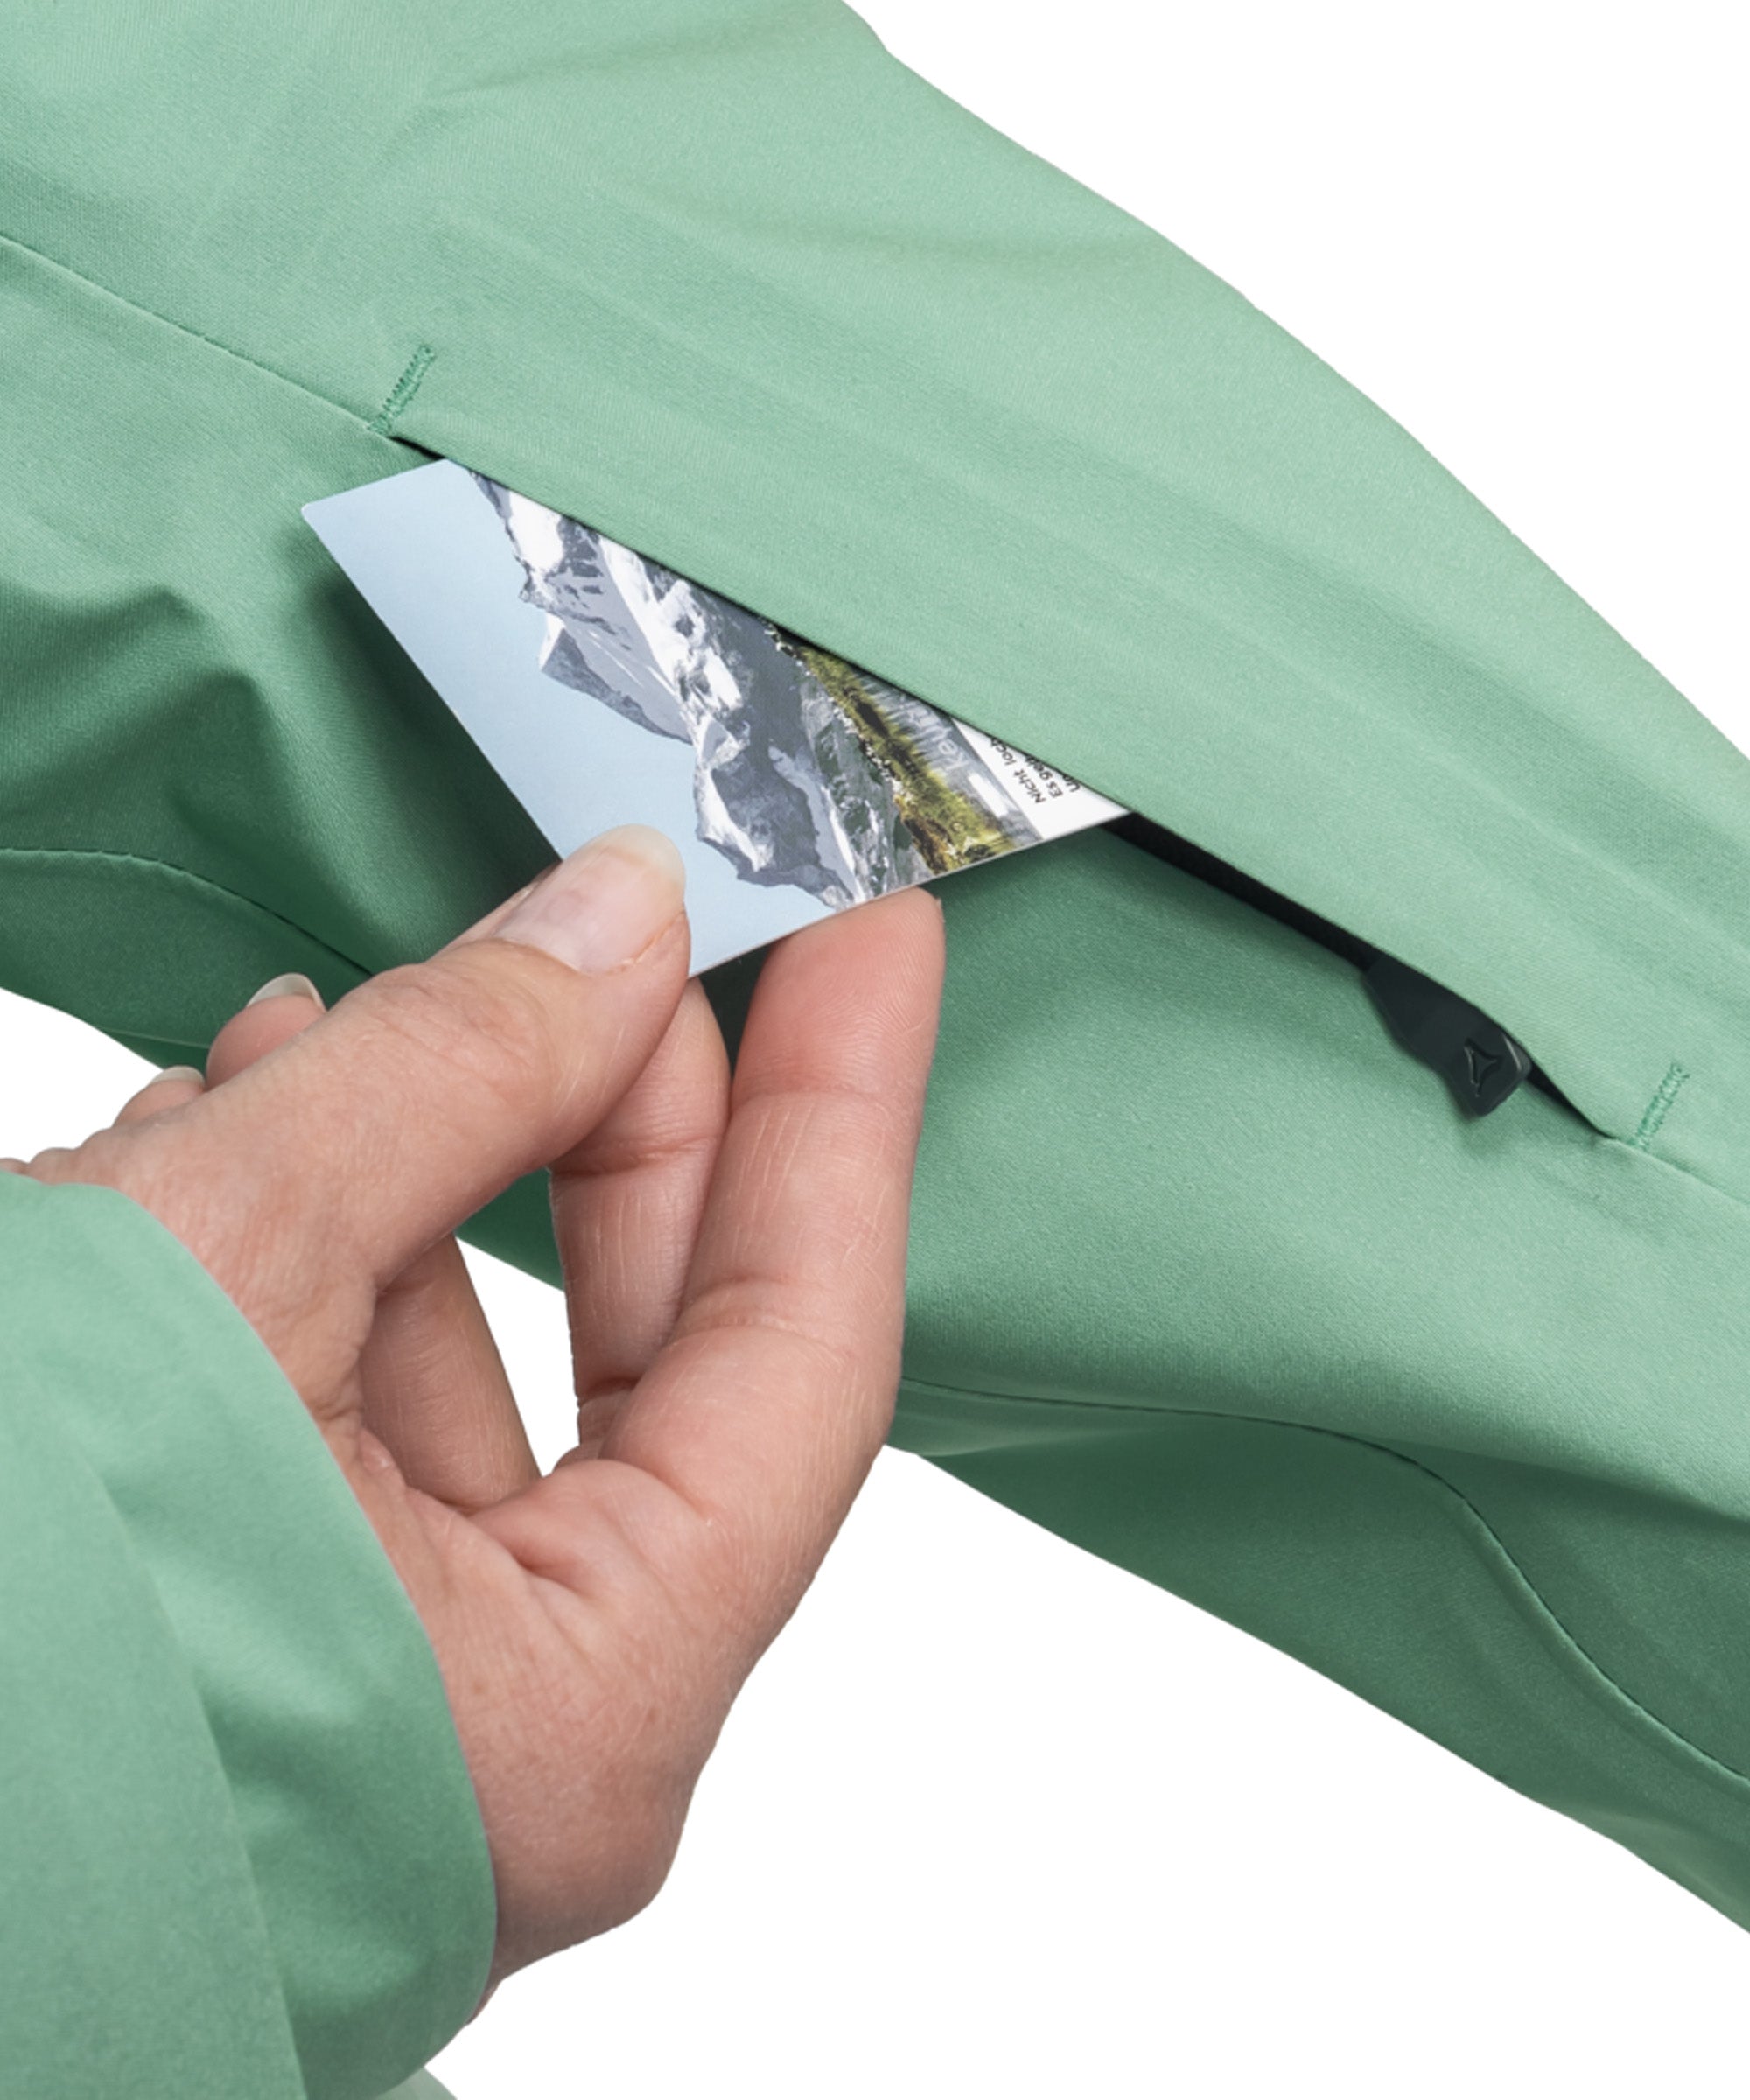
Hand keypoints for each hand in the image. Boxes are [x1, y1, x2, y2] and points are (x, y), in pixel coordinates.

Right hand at [9, 827, 945, 1990]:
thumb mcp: (212, 1262)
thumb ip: (455, 1076)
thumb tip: (612, 918)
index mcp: (575, 1714)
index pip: (805, 1349)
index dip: (844, 1106)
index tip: (873, 927)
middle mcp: (515, 1748)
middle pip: (654, 1356)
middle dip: (617, 1113)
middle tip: (624, 927)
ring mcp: (385, 1711)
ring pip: (476, 1377)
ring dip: (412, 1173)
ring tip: (322, 1028)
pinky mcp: (267, 1651)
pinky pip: (353, 1428)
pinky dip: (312, 1271)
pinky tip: (227, 1148)